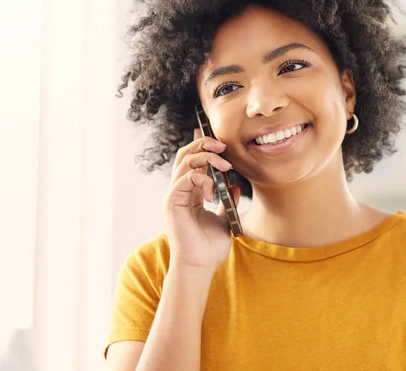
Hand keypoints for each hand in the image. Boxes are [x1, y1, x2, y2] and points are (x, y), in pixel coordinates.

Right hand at [163, 129, 240, 273]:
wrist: (200, 265)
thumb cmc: (210, 247)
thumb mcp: (224, 218)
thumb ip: (226, 200)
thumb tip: (234, 185)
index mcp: (189, 193)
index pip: (190, 161)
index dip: (200, 146)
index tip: (215, 139)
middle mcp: (178, 191)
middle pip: (184, 155)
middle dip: (203, 145)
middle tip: (222, 147)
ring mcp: (173, 195)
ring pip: (185, 161)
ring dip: (207, 159)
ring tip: (225, 166)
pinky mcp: (171, 201)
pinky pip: (186, 178)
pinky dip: (203, 180)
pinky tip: (213, 194)